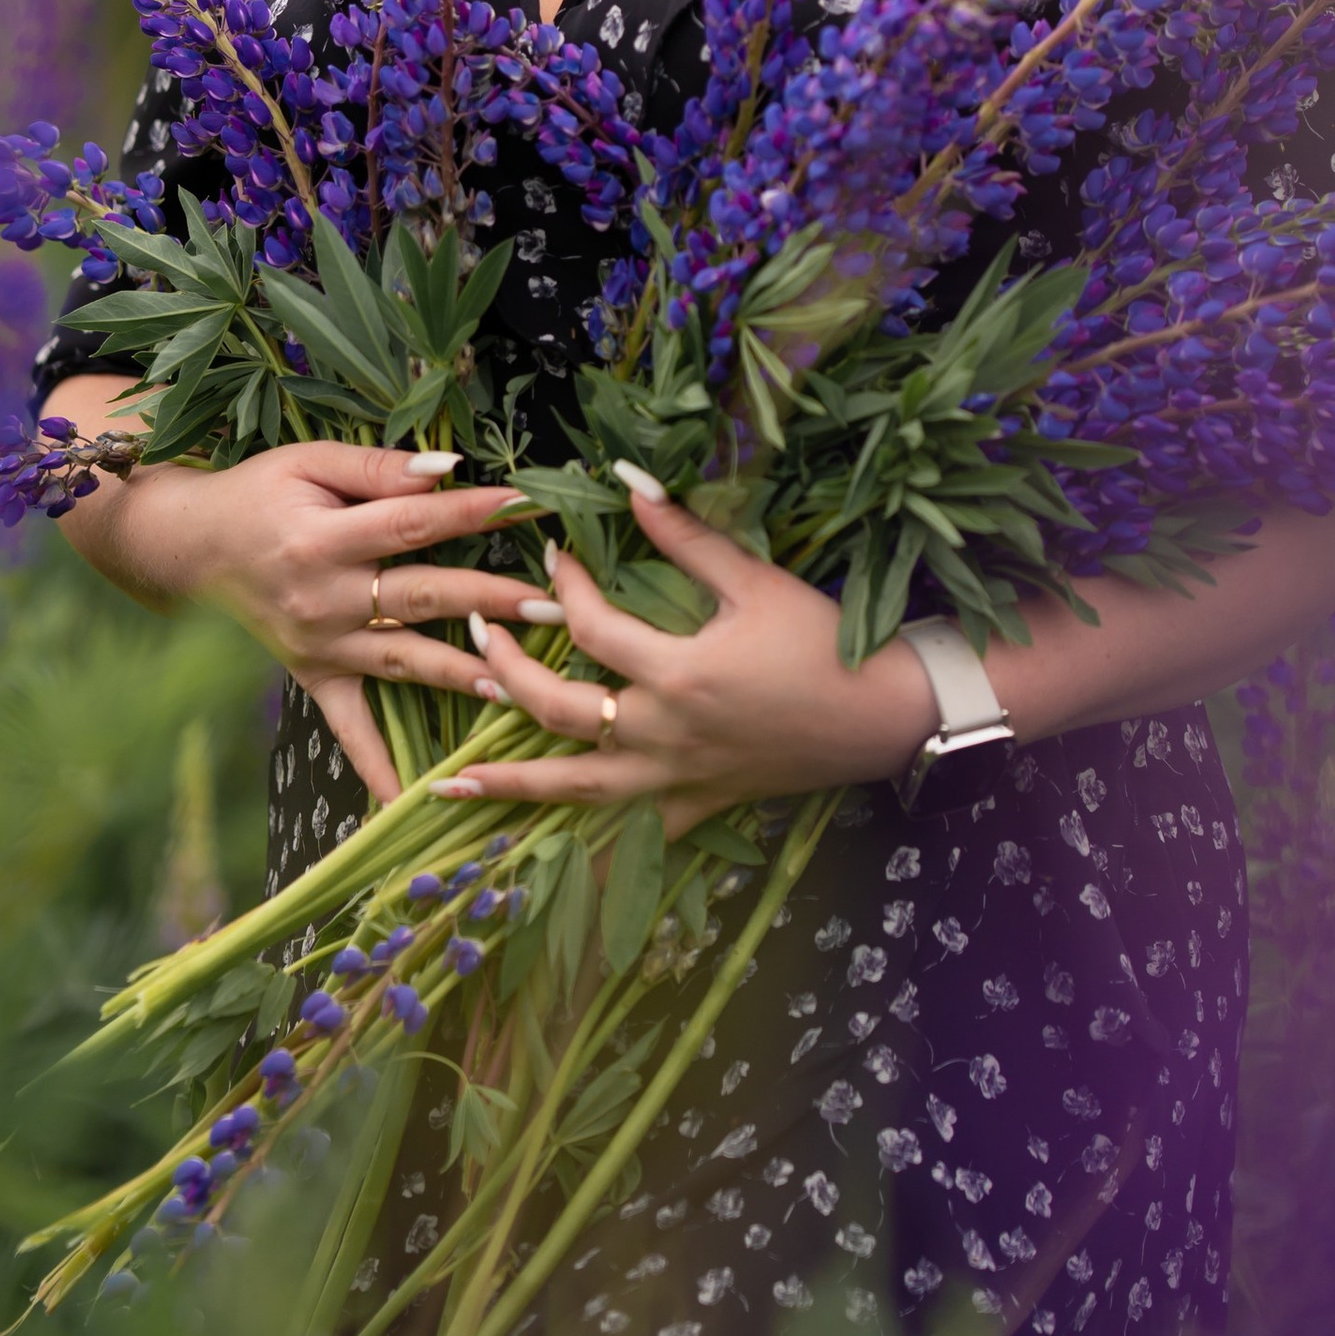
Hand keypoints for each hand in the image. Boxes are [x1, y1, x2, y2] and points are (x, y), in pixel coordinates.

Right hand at [58, 424, 566, 805]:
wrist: (188, 546)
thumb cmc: (257, 493)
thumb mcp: (309, 462)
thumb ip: (379, 468)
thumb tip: (449, 469)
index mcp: (323, 540)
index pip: (414, 524)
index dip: (472, 513)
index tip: (529, 505)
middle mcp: (323, 600)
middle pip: (423, 597)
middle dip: (492, 601)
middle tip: (556, 607)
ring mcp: (319, 646)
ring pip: (405, 662)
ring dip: (465, 673)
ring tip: (523, 683)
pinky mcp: (312, 675)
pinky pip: (349, 728)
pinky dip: (378, 767)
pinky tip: (413, 802)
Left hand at [428, 475, 932, 837]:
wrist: (883, 718)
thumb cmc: (823, 643)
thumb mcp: (757, 580)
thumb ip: (688, 536)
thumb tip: (629, 482)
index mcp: (677, 674)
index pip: (592, 629)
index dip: (564, 587)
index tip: (551, 557)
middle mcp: (664, 736)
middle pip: (561, 713)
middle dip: (510, 678)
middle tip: (478, 642)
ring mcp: (678, 781)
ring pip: (576, 791)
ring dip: (512, 785)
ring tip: (451, 786)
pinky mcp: (699, 807)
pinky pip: (630, 835)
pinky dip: (585, 845)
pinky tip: (546, 853)